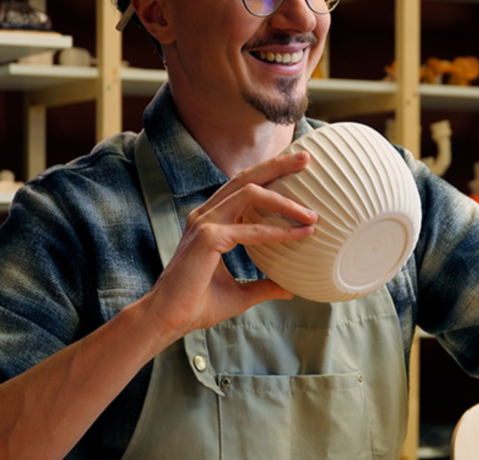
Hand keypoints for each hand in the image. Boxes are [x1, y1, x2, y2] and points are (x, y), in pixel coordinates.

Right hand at [142, 151, 317, 340]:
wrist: (167, 320)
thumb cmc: (197, 305)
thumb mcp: (240, 294)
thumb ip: (263, 286)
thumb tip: (289, 288)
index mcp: (211, 219)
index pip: (244, 187)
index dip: (270, 176)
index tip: (299, 171)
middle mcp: (207, 214)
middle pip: (247, 178)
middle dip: (278, 165)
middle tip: (306, 158)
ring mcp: (205, 222)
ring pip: (250, 193)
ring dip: (284, 199)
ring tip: (311, 212)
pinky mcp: (207, 238)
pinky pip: (250, 229)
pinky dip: (278, 231)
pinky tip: (300, 234)